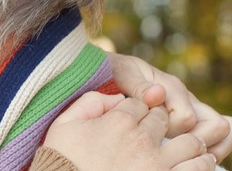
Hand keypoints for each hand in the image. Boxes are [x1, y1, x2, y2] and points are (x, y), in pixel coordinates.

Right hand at [44, 92, 216, 169]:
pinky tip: (199, 160)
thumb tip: (116, 98)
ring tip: (187, 146)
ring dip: (190, 142)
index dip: (138, 108)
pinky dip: (201, 162)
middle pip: (164, 120)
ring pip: (190, 143)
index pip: (140, 104)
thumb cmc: (61, 157)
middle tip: (155, 131)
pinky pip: (196, 169)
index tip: (134, 117)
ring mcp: (156, 164)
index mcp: (118, 120)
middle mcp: (141, 139)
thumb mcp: (64, 122)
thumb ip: (90, 101)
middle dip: (160, 121)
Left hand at [109, 53, 231, 161]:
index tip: (149, 131)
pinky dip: (203, 151)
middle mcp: (186, 100)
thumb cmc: (113, 73)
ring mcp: (190, 111)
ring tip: (180, 155)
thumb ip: (137, 85)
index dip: (170, 129)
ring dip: (205, 146)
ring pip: (220, 133)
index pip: (186, 118)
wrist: (108, 73)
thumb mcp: (121, 74)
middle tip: (170, 145)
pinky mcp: (187, 124)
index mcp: (171, 87)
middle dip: (195, 140)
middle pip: (216, 125)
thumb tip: (157, 94)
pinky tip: (183, 157)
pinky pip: (212, 141)